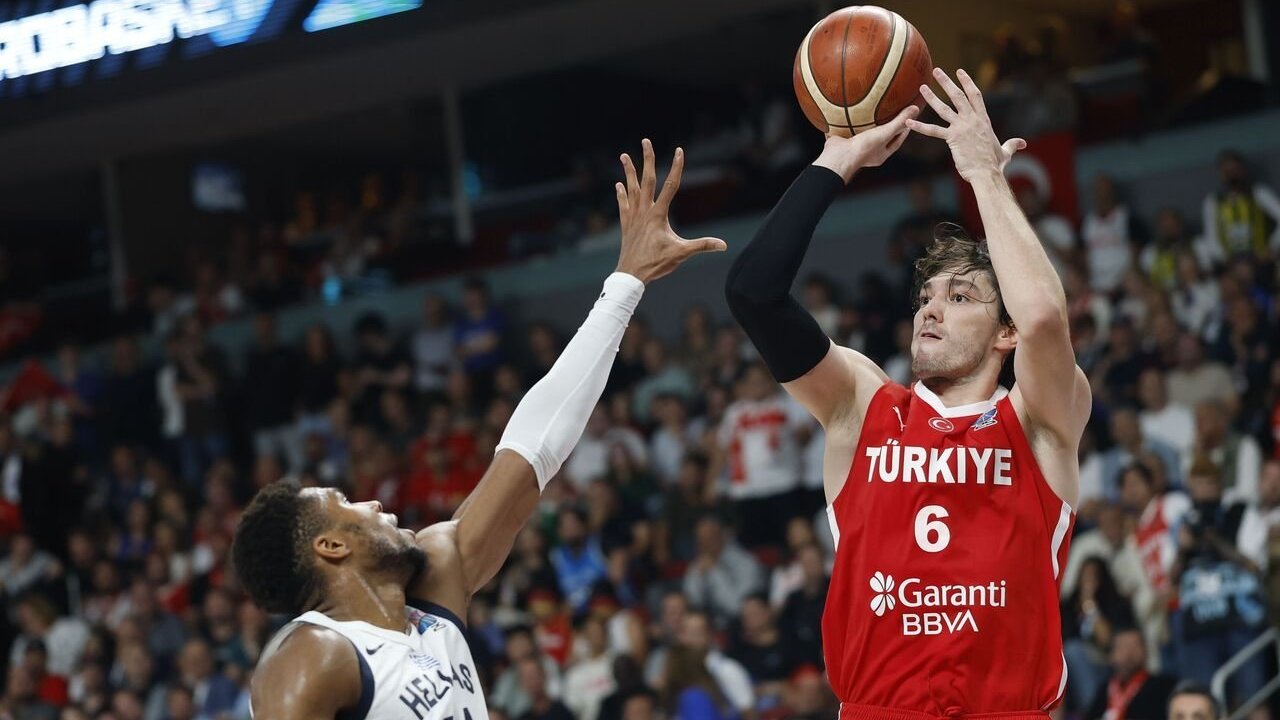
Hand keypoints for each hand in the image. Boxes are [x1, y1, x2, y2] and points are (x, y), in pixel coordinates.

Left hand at [614, 139, 726, 283]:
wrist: (631, 275)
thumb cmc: (656, 264)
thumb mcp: (681, 254)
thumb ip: (702, 246)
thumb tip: (723, 245)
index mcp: (658, 215)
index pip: (670, 186)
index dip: (676, 167)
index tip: (679, 150)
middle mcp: (644, 211)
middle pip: (647, 180)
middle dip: (647, 159)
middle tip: (646, 141)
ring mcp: (633, 217)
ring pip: (631, 188)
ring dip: (628, 171)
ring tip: (624, 155)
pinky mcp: (626, 225)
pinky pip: (623, 204)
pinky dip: (621, 194)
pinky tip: (619, 184)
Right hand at [814, 105, 917, 182]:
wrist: (838, 156)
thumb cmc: (863, 148)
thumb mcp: (884, 133)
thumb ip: (899, 122)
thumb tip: (916, 109)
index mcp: (881, 154)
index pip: (897, 142)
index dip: (903, 131)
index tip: (908, 121)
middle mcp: (869, 153)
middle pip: (881, 139)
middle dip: (886, 127)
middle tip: (891, 114)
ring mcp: (855, 148)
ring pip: (864, 135)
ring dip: (867, 125)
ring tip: (871, 111)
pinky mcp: (843, 142)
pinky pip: (848, 130)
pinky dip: (849, 122)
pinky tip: (849, 112)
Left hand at [906, 68, 1025, 184]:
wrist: (987, 173)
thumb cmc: (995, 164)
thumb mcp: (1006, 151)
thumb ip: (1012, 144)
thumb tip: (1023, 143)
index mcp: (983, 120)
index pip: (975, 95)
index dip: (967, 82)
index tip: (959, 72)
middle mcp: (972, 120)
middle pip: (958, 96)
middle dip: (947, 82)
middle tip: (937, 71)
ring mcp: (962, 127)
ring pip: (944, 108)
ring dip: (932, 97)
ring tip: (922, 87)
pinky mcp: (953, 138)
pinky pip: (933, 131)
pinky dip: (919, 127)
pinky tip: (908, 122)